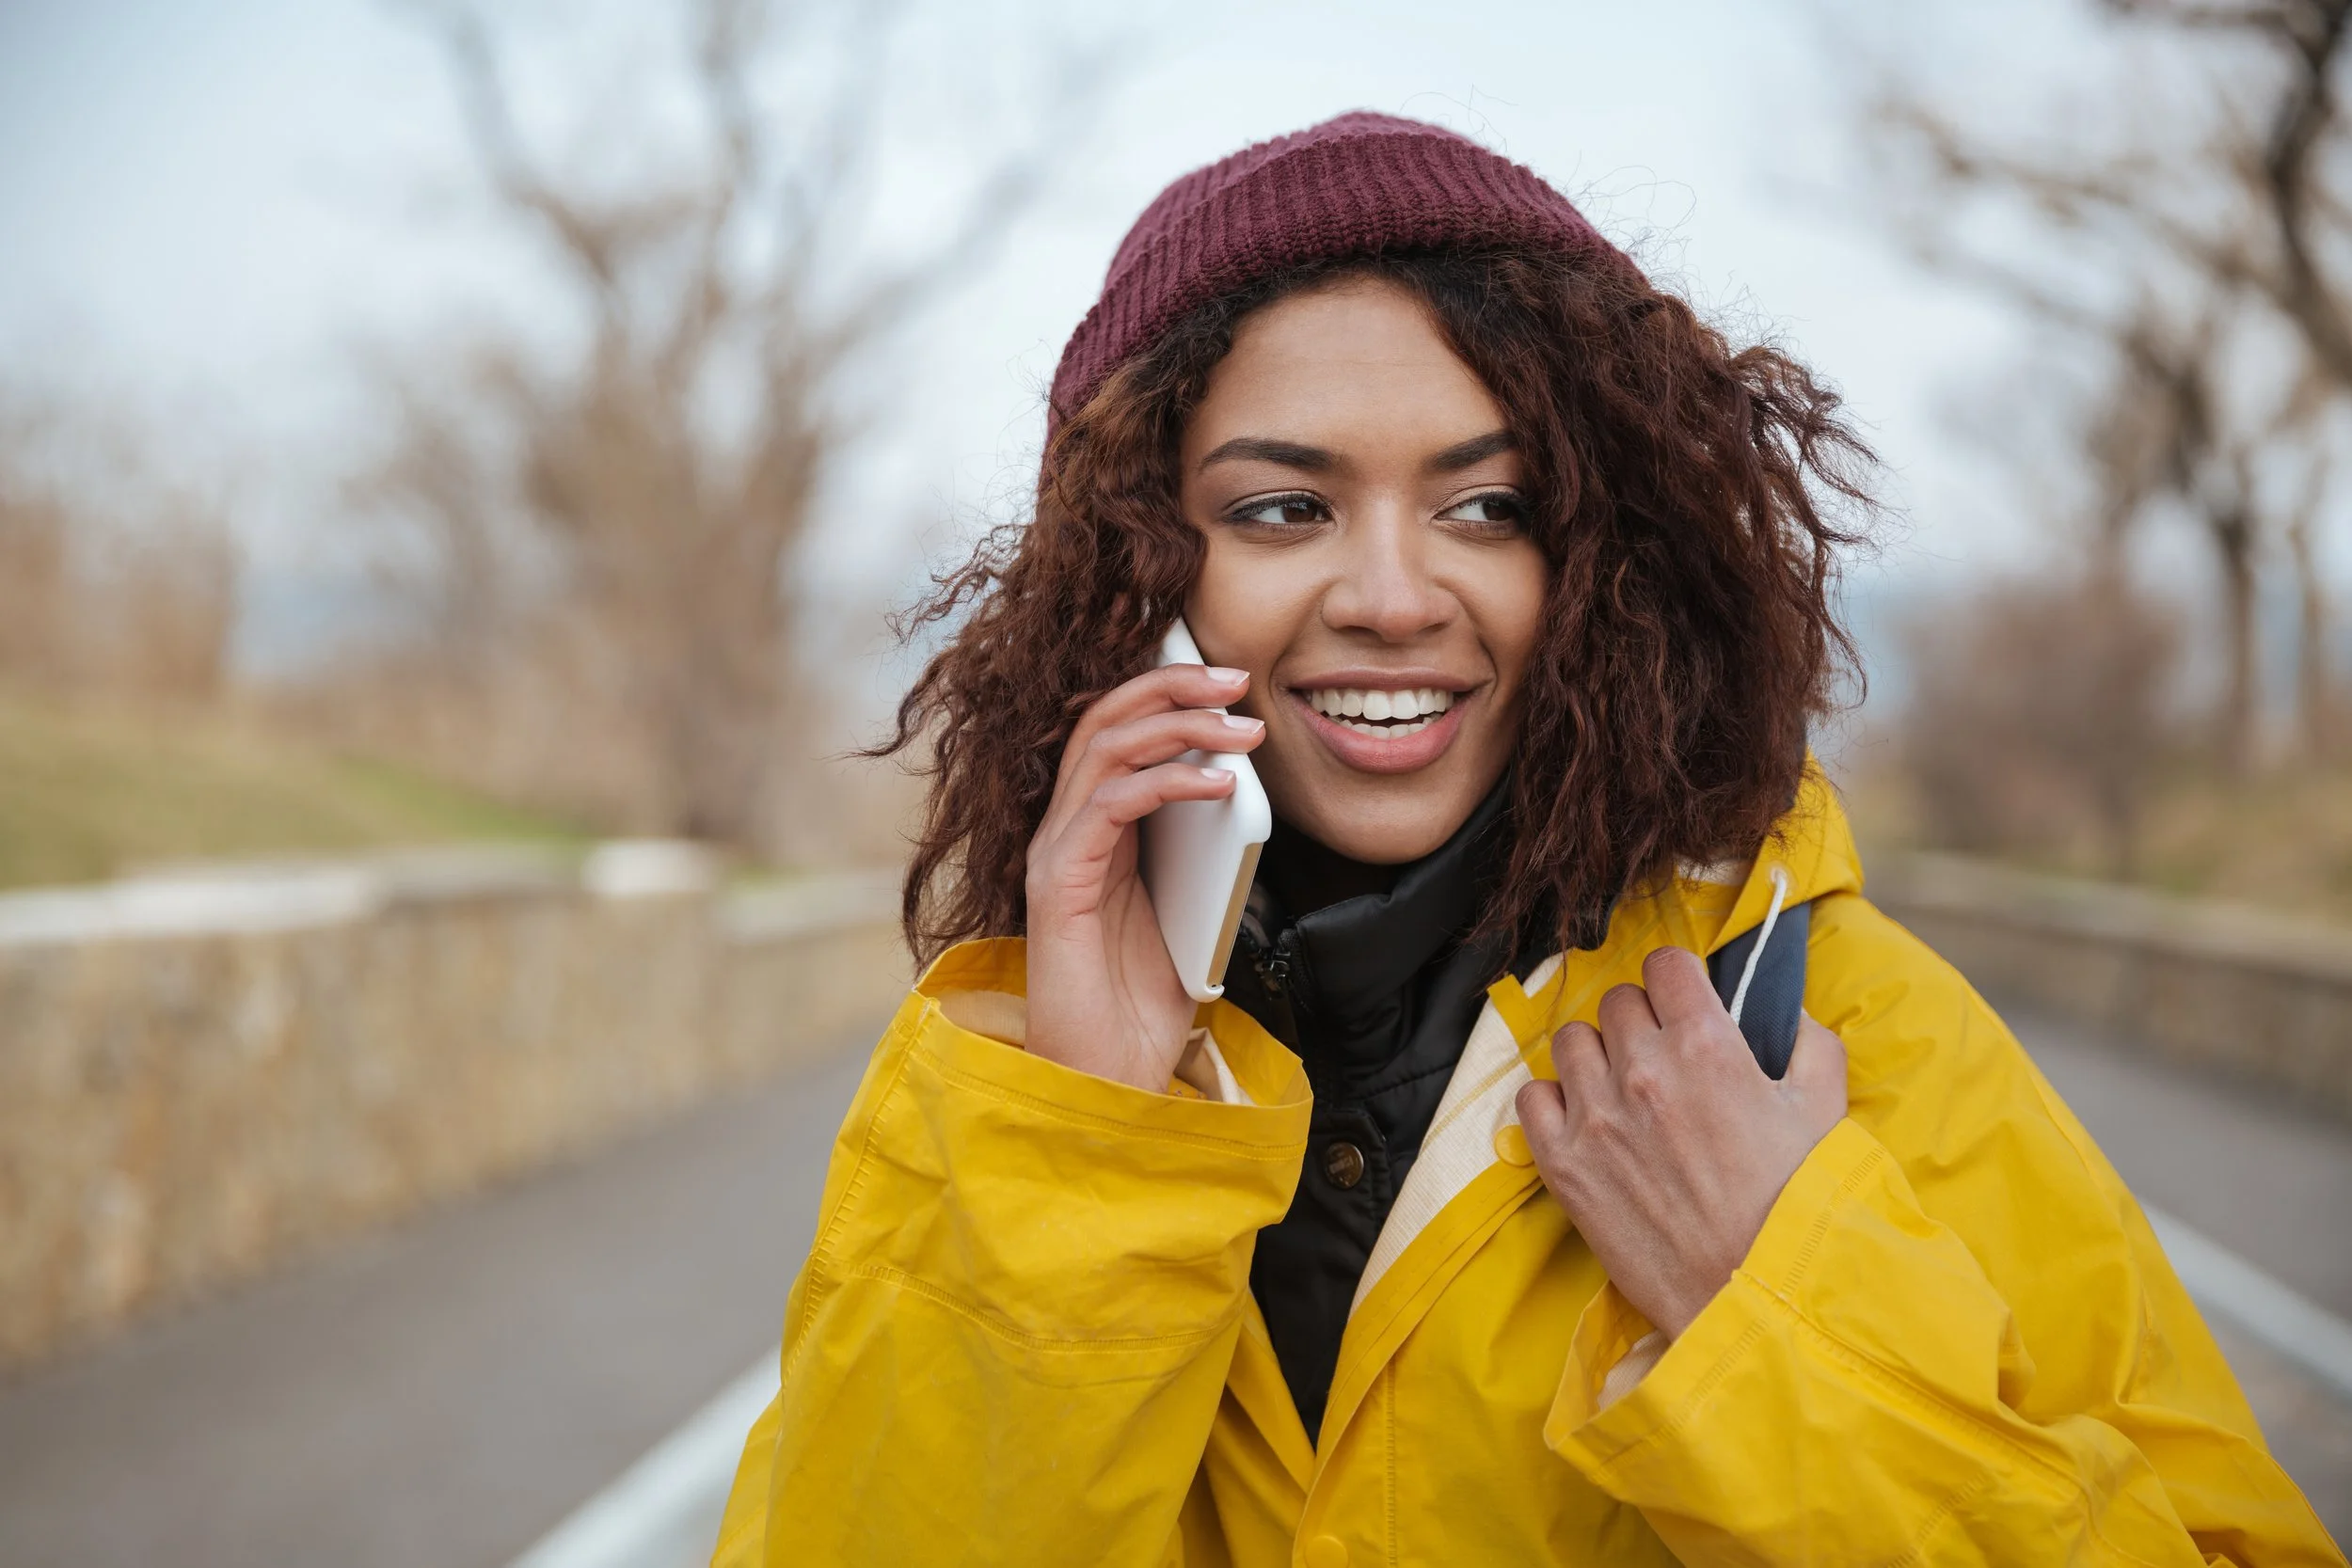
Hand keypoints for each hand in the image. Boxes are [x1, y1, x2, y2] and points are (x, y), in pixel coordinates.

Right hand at [1023, 664, 1264, 1091]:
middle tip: (1236, 676)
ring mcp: (1055, 854)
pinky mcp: (1057, 884)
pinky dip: (1167, 782)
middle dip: (1171, 686)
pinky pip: (1108, 805)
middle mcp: (1065, 832)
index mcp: (1095, 833)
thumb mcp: (1192, 910)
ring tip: (1242, 727)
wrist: (1108, 1080)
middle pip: (1102, 720)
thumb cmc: (1143, 1008)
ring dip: (1178, 725)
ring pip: (1102, 750)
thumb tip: (1240, 797)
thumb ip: (1202, 856)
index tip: (1229, 678)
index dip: (1165, 692)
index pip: (1115, 731)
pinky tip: (1218, 784)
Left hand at [1514, 946, 1847, 1337]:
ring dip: (1596, 1057)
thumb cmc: (1795, 1206)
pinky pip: (1532, 1096)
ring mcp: (1594, 1115)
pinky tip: (1587, 1122)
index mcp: (1706, 1044)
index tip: (1683, 1002)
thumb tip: (1786, 1013)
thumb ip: (1809, 1043)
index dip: (1677, 981)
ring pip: (1571, 1040)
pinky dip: (1554, 1102)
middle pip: (1618, 1001)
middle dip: (1642, 1022)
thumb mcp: (1825, 1110)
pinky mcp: (1562, 1162)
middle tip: (1663, 1060)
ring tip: (1623, 1090)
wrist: (1755, 1295)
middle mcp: (1642, 1069)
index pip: (1665, 964)